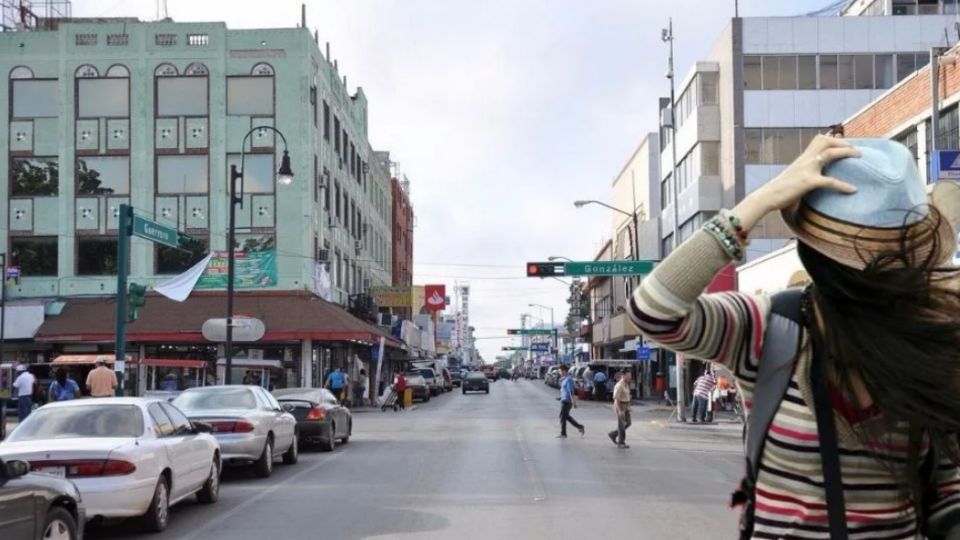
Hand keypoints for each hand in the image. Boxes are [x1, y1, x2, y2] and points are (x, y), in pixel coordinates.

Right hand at [734, 135, 859, 231]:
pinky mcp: (808, 182)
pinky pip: (830, 181)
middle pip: (826, 140)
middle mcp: (805, 160)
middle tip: (856, 151)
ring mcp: (807, 170)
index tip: (846, 144)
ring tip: (859, 157)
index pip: (819, 140)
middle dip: (843, 142)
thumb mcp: (793, 177)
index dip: (834, 139)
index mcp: (802, 158)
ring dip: (847, 153)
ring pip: (830, 153)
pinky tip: (853, 190)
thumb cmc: (778, 191)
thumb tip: (814, 180)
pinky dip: (843, 185)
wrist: (766, 197)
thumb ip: (804, 174)